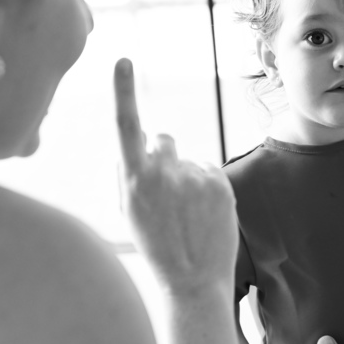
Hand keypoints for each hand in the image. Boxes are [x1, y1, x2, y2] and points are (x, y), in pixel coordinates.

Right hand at [114, 58, 236, 294]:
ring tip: (187, 215)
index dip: (123, 91)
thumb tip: (142, 142)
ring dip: (185, 177)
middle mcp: (164, 173)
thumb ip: (129, 174)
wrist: (193, 283)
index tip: (123, 60)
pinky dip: (205, 188)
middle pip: (162, 140)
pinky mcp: (220, 183)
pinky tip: (203, 216)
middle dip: (162, 156)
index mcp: (134, 180)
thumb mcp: (130, 213)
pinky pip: (208, 171)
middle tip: (166, 195)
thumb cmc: (156, 248)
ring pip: (187, 160)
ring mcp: (194, 177)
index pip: (127, 125)